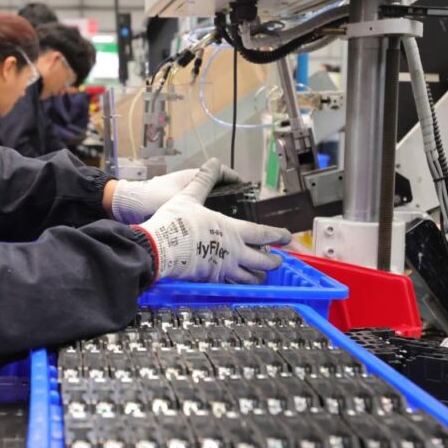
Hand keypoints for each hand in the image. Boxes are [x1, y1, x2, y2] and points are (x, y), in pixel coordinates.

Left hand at [110, 158, 238, 223]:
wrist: (126, 205)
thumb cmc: (152, 201)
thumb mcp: (179, 202)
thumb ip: (199, 202)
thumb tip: (222, 210)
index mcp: (193, 177)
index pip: (222, 173)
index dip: (237, 181)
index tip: (248, 193)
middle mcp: (189, 182)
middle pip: (217, 186)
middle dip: (230, 196)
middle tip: (243, 212)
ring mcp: (182, 193)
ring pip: (207, 197)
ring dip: (218, 206)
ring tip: (231, 223)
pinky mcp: (175, 204)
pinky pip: (197, 206)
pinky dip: (206, 212)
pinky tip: (210, 228)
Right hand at [133, 162, 291, 282]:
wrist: (158, 249)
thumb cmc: (175, 222)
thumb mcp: (189, 197)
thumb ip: (203, 181)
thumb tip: (212, 162)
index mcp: (232, 231)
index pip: (262, 233)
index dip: (277, 235)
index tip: (288, 237)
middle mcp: (233, 252)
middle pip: (261, 261)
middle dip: (273, 262)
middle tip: (279, 261)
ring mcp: (222, 269)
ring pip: (248, 278)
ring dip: (258, 277)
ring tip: (261, 276)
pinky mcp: (210, 280)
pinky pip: (229, 285)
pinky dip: (236, 285)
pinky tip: (235, 283)